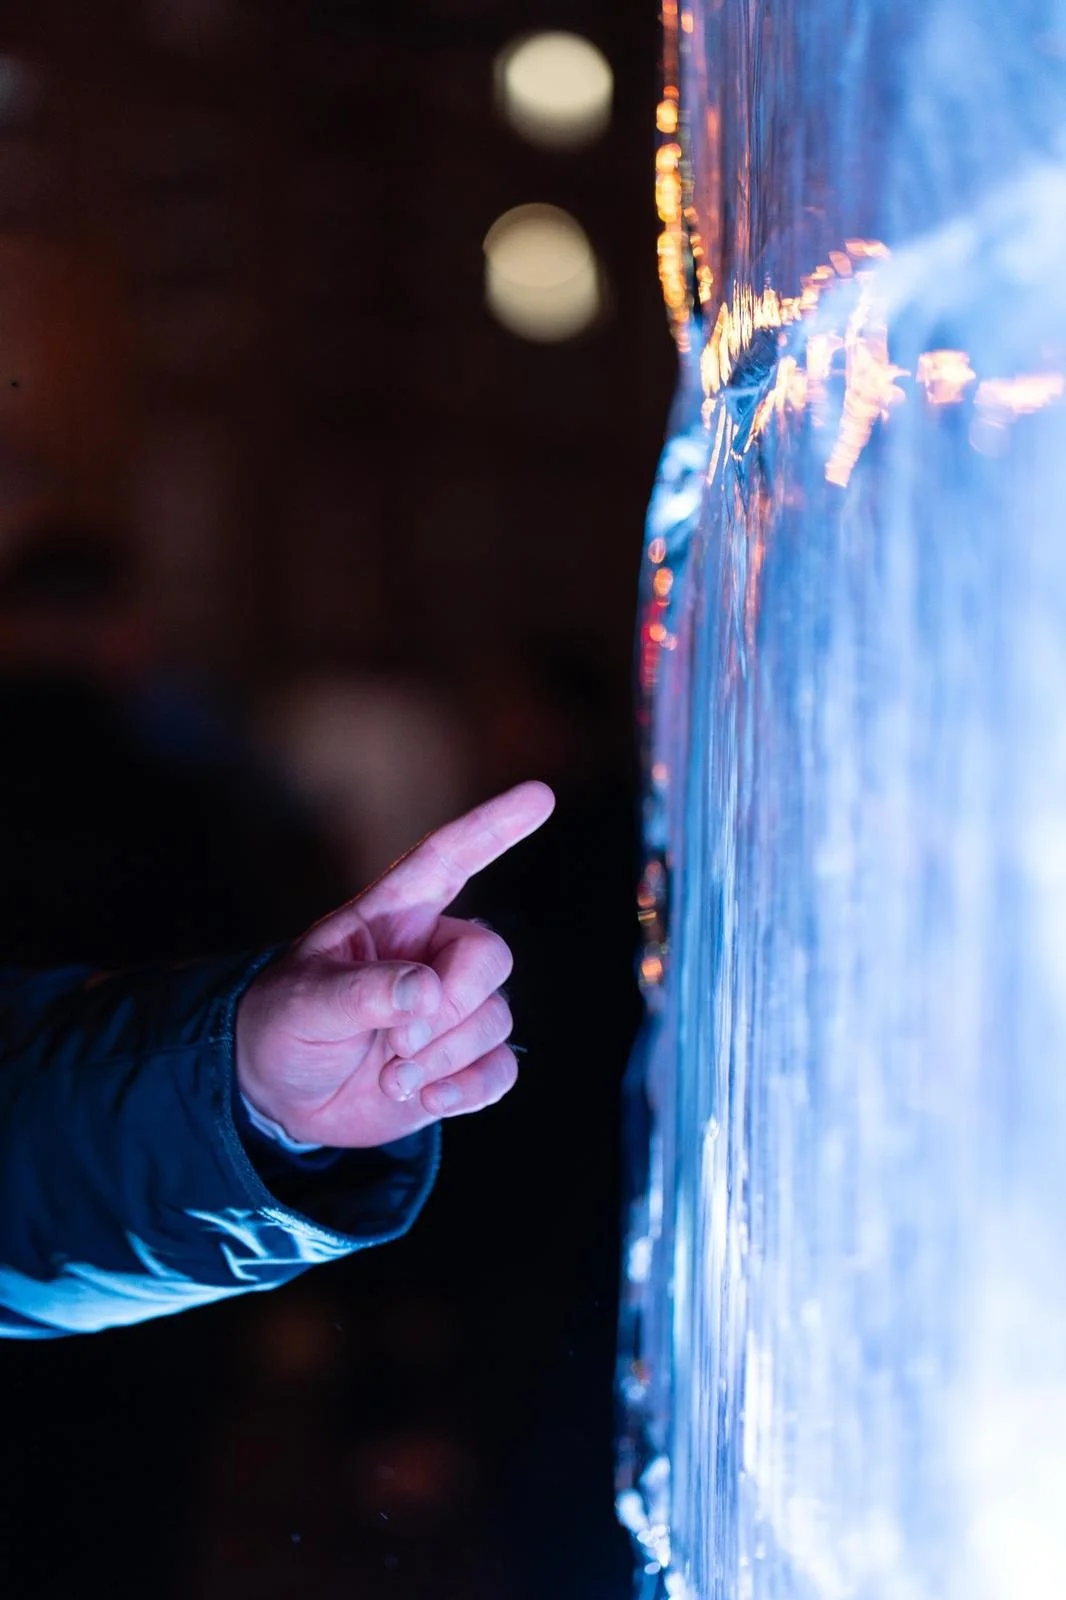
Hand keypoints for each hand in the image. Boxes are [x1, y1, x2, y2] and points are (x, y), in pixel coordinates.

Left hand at [235, 780, 554, 1147]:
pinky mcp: (461, 1061)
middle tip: (396, 1042)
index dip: (492, 828)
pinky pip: (502, 1068)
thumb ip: (361, 992)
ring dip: (444, 1056)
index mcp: (392, 917)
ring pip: (496, 1019)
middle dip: (452, 1005)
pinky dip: (470, 1088)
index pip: (448, 860)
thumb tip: (425, 992)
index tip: (540, 794)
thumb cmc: (282, 1025)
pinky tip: (427, 1099)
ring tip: (390, 1075)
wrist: (277, 1096)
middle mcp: (432, 954)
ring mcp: (451, 1009)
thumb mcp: (303, 1003)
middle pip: (490, 956)